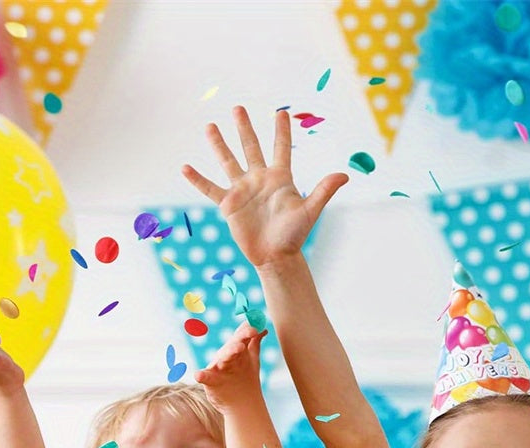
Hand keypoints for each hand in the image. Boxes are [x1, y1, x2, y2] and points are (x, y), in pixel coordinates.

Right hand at [182, 106, 347, 267]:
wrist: (276, 257)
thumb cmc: (294, 236)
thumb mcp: (310, 211)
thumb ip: (323, 190)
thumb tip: (344, 175)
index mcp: (280, 178)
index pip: (280, 148)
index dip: (280, 131)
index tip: (280, 112)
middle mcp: (259, 180)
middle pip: (251, 147)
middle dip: (245, 128)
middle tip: (238, 108)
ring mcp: (242, 191)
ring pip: (228, 161)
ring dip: (219, 144)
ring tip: (210, 126)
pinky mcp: (229, 205)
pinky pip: (210, 189)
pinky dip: (198, 179)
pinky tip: (185, 167)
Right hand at [194, 322, 266, 409]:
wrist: (241, 402)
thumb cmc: (244, 376)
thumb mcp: (251, 358)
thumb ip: (254, 342)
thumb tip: (264, 327)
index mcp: (237, 350)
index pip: (241, 337)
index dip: (247, 332)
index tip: (256, 327)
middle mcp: (226, 357)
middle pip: (231, 346)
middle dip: (240, 340)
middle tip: (250, 334)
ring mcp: (218, 369)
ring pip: (222, 359)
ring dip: (229, 353)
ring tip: (238, 348)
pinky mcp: (210, 382)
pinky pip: (205, 378)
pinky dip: (201, 376)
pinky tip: (198, 375)